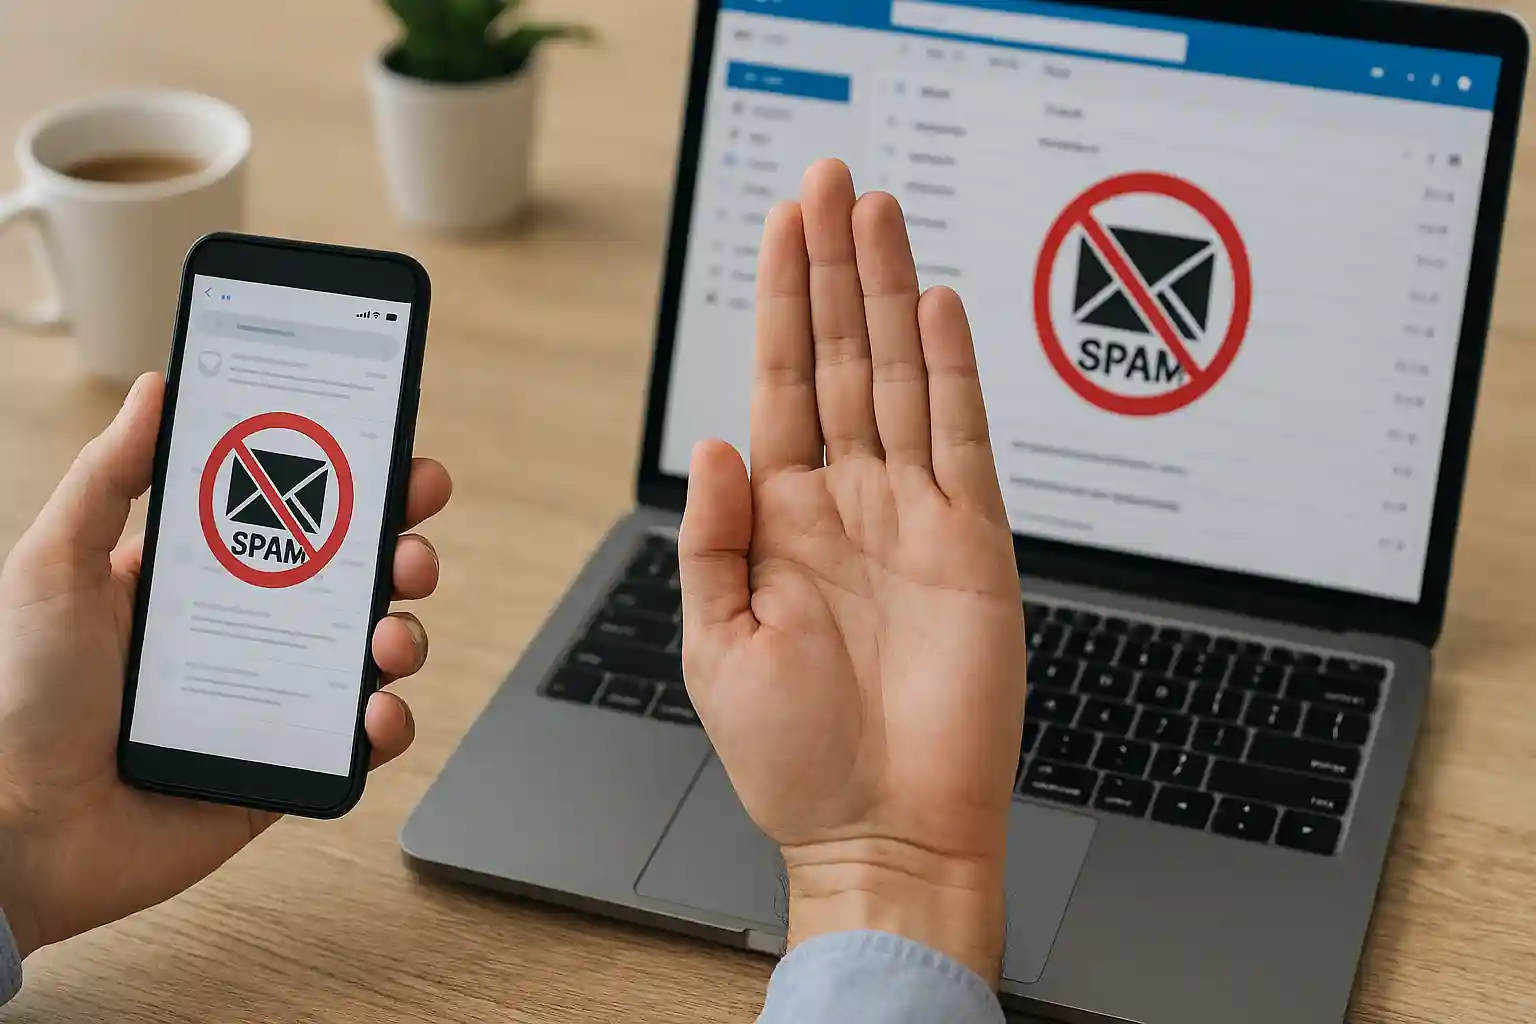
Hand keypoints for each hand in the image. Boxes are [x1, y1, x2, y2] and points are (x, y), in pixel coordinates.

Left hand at [0, 373, 452, 957]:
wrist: (17, 831)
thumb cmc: (18, 697)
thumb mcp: (55, 565)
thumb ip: (110, 476)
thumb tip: (158, 387)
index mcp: (203, 575)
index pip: (298, 515)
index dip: (357, 487)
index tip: (396, 462)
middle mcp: (250, 629)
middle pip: (356, 577)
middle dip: (403, 552)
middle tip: (410, 550)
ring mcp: (276, 696)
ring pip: (373, 651)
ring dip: (405, 631)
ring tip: (389, 638)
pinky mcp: (290, 763)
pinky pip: (363, 740)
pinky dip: (389, 723)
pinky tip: (376, 712)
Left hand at [678, 160, 1025, 981]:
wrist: (879, 832)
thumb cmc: (792, 759)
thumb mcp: (714, 646)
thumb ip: (713, 540)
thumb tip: (718, 443)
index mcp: (782, 518)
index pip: (777, 380)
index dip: (778, 299)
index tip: (783, 223)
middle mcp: (847, 500)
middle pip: (838, 356)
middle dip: (833, 266)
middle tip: (834, 180)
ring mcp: (912, 514)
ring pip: (897, 376)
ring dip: (887, 293)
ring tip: (879, 212)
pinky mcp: (972, 542)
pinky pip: (960, 438)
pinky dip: (949, 371)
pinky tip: (935, 308)